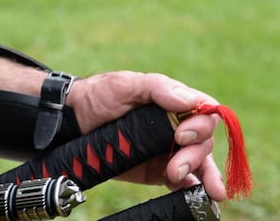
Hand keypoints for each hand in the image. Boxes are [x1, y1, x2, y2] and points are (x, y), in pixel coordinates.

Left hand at [67, 71, 228, 200]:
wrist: (74, 122)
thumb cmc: (101, 96)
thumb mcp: (125, 84)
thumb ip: (157, 88)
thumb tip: (192, 100)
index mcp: (174, 102)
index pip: (205, 113)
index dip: (201, 125)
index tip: (182, 135)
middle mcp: (178, 126)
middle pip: (204, 142)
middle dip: (196, 156)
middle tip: (176, 167)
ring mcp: (170, 149)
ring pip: (200, 163)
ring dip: (205, 176)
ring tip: (204, 191)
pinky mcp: (160, 171)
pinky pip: (184, 181)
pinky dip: (193, 189)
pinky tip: (195, 195)